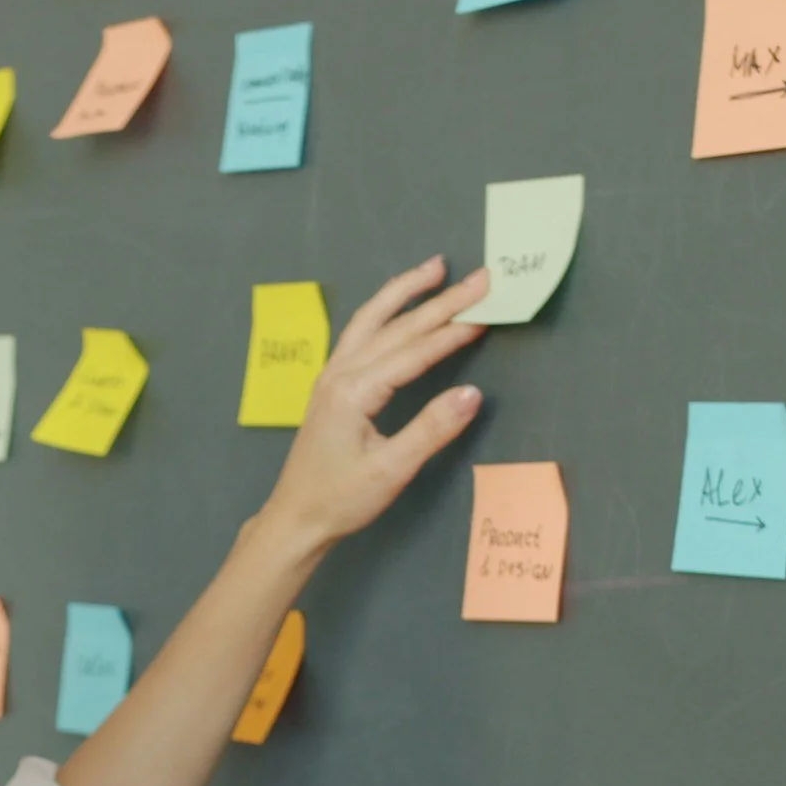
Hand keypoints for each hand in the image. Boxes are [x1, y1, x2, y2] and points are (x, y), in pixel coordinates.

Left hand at [257, 257, 490, 553]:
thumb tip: (472, 393)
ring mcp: (332, 376)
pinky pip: (360, 333)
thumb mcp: (391, 471)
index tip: (487, 312)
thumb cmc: (341, 499)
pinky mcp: (332, 385)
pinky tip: (399, 305)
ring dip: (405, 291)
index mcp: (354, 391)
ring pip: (372, 319)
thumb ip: (432, 430)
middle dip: (441, 300)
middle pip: (397, 326)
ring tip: (436, 268)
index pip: (413, 351)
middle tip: (480, 278)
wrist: (297, 517)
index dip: (453, 332)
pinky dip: (385, 311)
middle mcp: (340, 374)